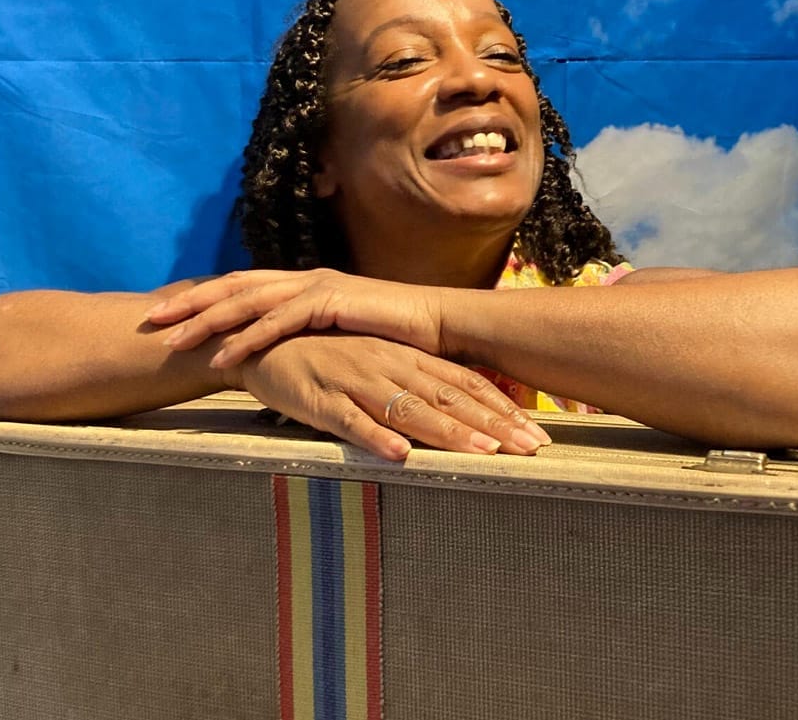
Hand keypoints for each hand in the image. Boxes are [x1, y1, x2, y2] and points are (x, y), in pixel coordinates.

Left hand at [147, 269, 445, 366]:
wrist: (440, 326)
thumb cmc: (396, 337)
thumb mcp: (343, 336)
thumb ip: (312, 338)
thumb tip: (283, 356)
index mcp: (302, 285)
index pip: (241, 287)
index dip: (201, 298)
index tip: (166, 314)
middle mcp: (303, 279)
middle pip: (232, 286)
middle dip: (188, 301)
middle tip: (149, 318)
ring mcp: (316, 287)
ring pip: (247, 300)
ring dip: (207, 320)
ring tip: (173, 340)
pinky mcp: (331, 302)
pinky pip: (279, 322)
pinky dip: (248, 339)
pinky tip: (223, 357)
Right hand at [233, 333, 549, 460]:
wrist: (261, 342)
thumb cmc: (325, 358)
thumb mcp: (376, 364)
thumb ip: (413, 385)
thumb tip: (460, 412)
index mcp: (405, 357)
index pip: (463, 382)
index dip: (502, 407)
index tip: (536, 433)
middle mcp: (387, 364)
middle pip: (448, 398)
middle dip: (493, 425)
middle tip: (531, 449)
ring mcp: (354, 380)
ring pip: (408, 409)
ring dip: (448, 433)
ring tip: (484, 453)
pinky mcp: (319, 399)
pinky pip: (350, 420)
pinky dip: (375, 437)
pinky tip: (399, 454)